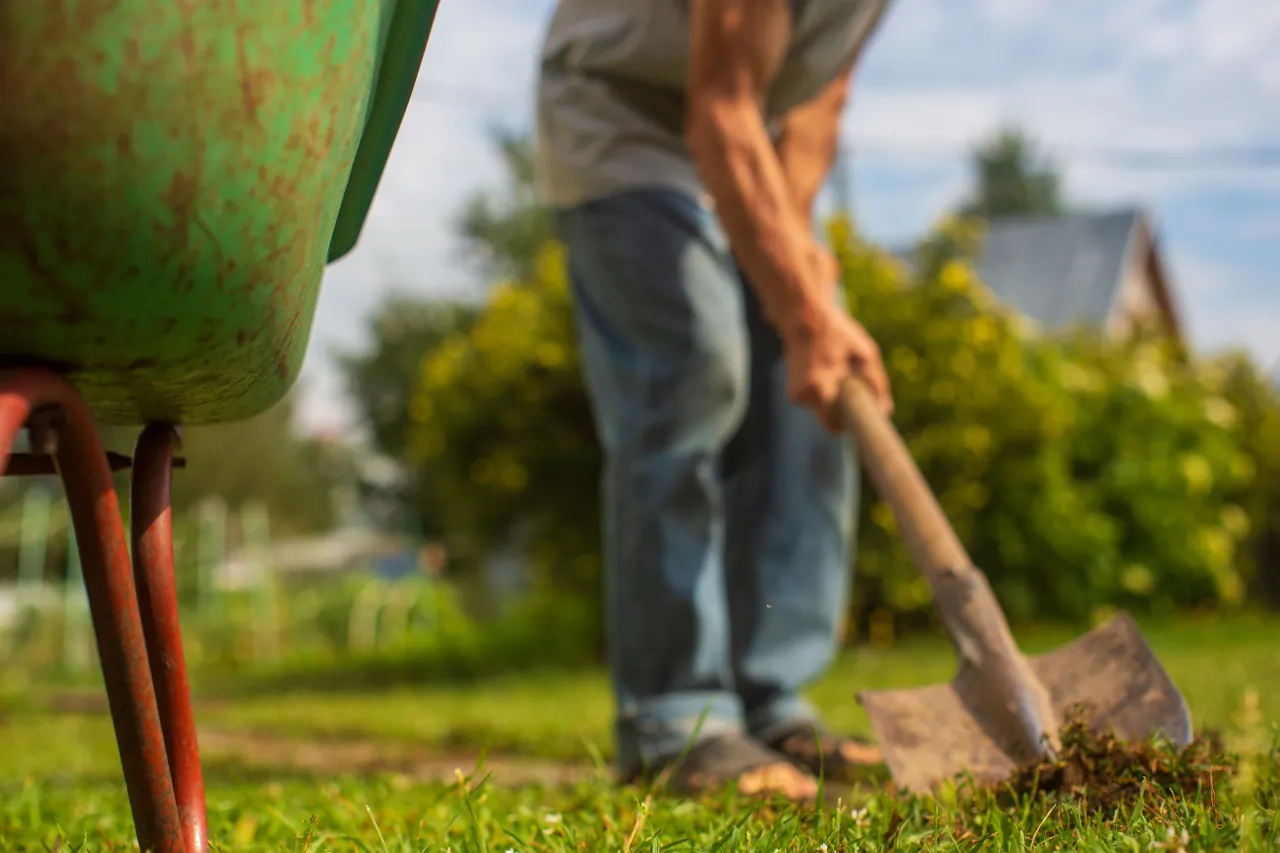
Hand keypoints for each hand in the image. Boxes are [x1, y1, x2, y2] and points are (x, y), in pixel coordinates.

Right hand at [783, 292, 892, 432]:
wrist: (803, 317)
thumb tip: (885, 411)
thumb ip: (876, 384)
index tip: (861, 417)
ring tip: (837, 373)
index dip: (850, 424)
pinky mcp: (794, 394)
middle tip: (852, 389)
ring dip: (834, 400)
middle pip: (830, 422)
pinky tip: (826, 373)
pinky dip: (824, 394)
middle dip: (843, 411)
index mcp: (821, 386)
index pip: (835, 426)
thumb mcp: (866, 353)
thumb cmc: (838, 333)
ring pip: (824, 412)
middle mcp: (805, 395)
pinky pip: (816, 404)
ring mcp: (797, 396)